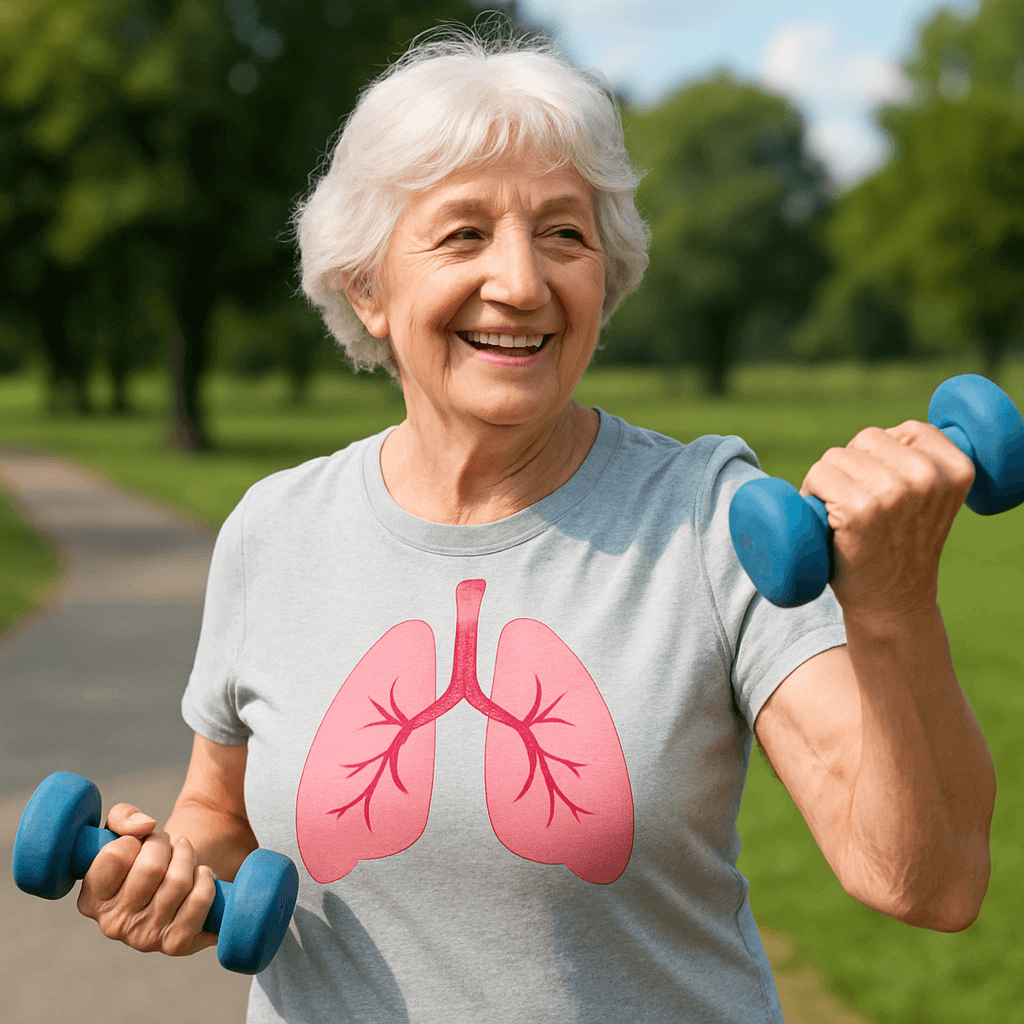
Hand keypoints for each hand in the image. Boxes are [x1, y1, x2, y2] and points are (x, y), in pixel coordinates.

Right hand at [76, 803, 217, 956]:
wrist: (181, 879)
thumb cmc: (146, 854)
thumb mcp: (125, 830)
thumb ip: (123, 817)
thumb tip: (145, 826)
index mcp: (91, 900)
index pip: (114, 855)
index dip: (136, 839)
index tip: (141, 842)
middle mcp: (112, 925)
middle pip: (151, 867)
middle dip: (166, 844)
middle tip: (169, 845)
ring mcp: (144, 939)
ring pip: (178, 881)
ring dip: (187, 857)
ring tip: (184, 857)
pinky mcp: (176, 944)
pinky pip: (199, 900)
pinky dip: (206, 879)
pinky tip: (200, 876)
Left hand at [800, 420, 975, 625]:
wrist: (892, 602)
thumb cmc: (902, 546)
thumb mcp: (931, 499)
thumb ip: (919, 463)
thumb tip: (883, 435)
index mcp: (956, 470)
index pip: (906, 430)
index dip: (884, 454)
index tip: (885, 486)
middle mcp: (927, 478)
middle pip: (866, 439)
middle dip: (854, 465)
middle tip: (859, 503)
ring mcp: (892, 493)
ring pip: (836, 455)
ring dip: (829, 479)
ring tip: (842, 512)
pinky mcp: (858, 510)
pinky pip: (818, 475)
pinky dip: (811, 492)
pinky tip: (826, 518)